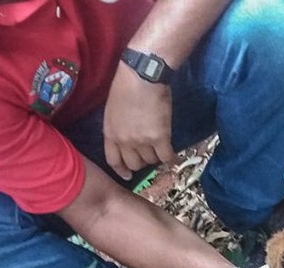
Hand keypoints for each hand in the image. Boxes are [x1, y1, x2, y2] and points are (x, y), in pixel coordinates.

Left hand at [103, 64, 177, 179]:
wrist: (142, 76)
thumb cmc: (126, 85)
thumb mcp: (112, 109)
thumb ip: (117, 127)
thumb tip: (127, 138)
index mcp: (110, 133)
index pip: (114, 160)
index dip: (121, 170)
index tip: (128, 175)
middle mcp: (124, 141)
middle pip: (134, 164)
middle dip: (142, 162)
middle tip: (150, 155)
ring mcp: (142, 141)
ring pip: (151, 161)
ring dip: (156, 157)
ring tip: (161, 148)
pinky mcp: (160, 137)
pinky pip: (167, 157)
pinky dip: (171, 159)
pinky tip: (173, 156)